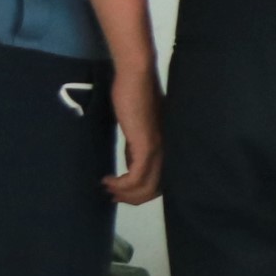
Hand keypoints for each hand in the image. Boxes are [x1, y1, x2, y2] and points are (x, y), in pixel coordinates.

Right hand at [106, 58, 164, 206]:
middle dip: (132, 198)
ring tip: (107, 188)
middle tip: (112, 195)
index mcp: (167, 147)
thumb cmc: (134, 97)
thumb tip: (130, 166)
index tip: (120, 194)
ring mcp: (159, 148)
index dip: (141, 193)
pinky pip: (136, 177)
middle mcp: (168, 151)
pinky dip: (121, 184)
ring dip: (125, 193)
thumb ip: (136, 147)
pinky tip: (107, 180)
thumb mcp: (136, 130)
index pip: (161, 181)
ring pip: (147, 187)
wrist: (135, 77)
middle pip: (155, 189)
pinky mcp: (147, 145)